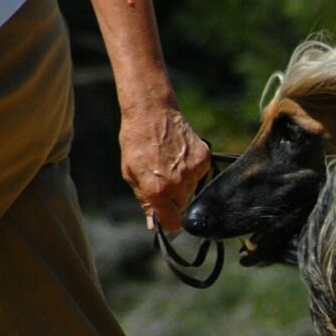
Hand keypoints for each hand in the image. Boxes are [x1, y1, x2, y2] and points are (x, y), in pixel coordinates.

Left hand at [119, 102, 210, 231]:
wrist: (152, 112)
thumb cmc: (136, 141)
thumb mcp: (131, 174)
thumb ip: (145, 200)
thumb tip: (154, 223)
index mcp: (158, 191)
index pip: (173, 223)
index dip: (168, 221)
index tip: (165, 216)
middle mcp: (179, 184)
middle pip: (183, 206)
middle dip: (173, 199)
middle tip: (162, 180)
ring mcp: (194, 171)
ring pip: (192, 190)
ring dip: (182, 184)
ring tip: (169, 164)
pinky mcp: (204, 159)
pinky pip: (200, 175)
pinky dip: (191, 170)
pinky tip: (179, 156)